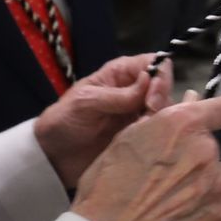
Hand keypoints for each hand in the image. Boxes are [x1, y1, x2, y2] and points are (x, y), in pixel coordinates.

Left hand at [34, 54, 176, 188]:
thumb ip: (117, 94)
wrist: (54, 156)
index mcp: (121, 74)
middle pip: (165, 89)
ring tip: (144, 134)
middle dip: (162, 103)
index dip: (160, 78)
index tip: (151, 100)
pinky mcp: (139, 136)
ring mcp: (138, 115)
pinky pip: (158, 132)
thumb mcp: (86, 102)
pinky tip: (146, 143)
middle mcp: (135, 91)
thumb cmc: (64, 121)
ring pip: (166, 112)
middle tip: (147, 120)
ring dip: (160, 122)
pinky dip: (157, 136)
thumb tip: (148, 80)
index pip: (155, 64)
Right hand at [72, 95, 220, 220]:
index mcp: (181, 124)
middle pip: (212, 145)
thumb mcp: (127, 139)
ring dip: (207, 179)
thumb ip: (163, 119)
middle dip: (196, 155)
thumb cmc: (108, 185)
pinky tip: (183, 213)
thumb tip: (191, 100)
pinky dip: (209, 204)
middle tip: (168, 175)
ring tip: (176, 197)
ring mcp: (217, 182)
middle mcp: (205, 149)